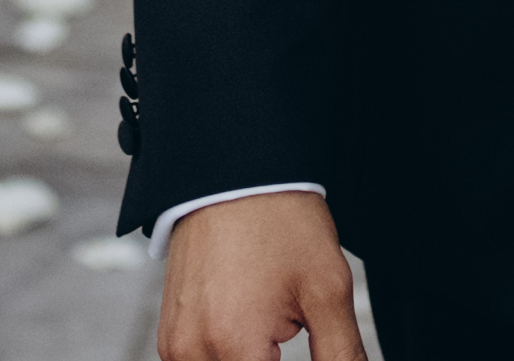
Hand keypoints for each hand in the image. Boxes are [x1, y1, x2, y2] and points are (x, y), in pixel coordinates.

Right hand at [155, 190, 363, 360]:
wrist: (234, 171)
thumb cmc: (281, 221)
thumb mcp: (327, 291)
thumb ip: (342, 355)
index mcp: (231, 347)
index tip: (311, 346)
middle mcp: (191, 354)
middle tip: (295, 330)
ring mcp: (176, 346)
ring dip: (255, 360)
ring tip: (277, 325)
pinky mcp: (171, 336)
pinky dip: (233, 357)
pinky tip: (257, 330)